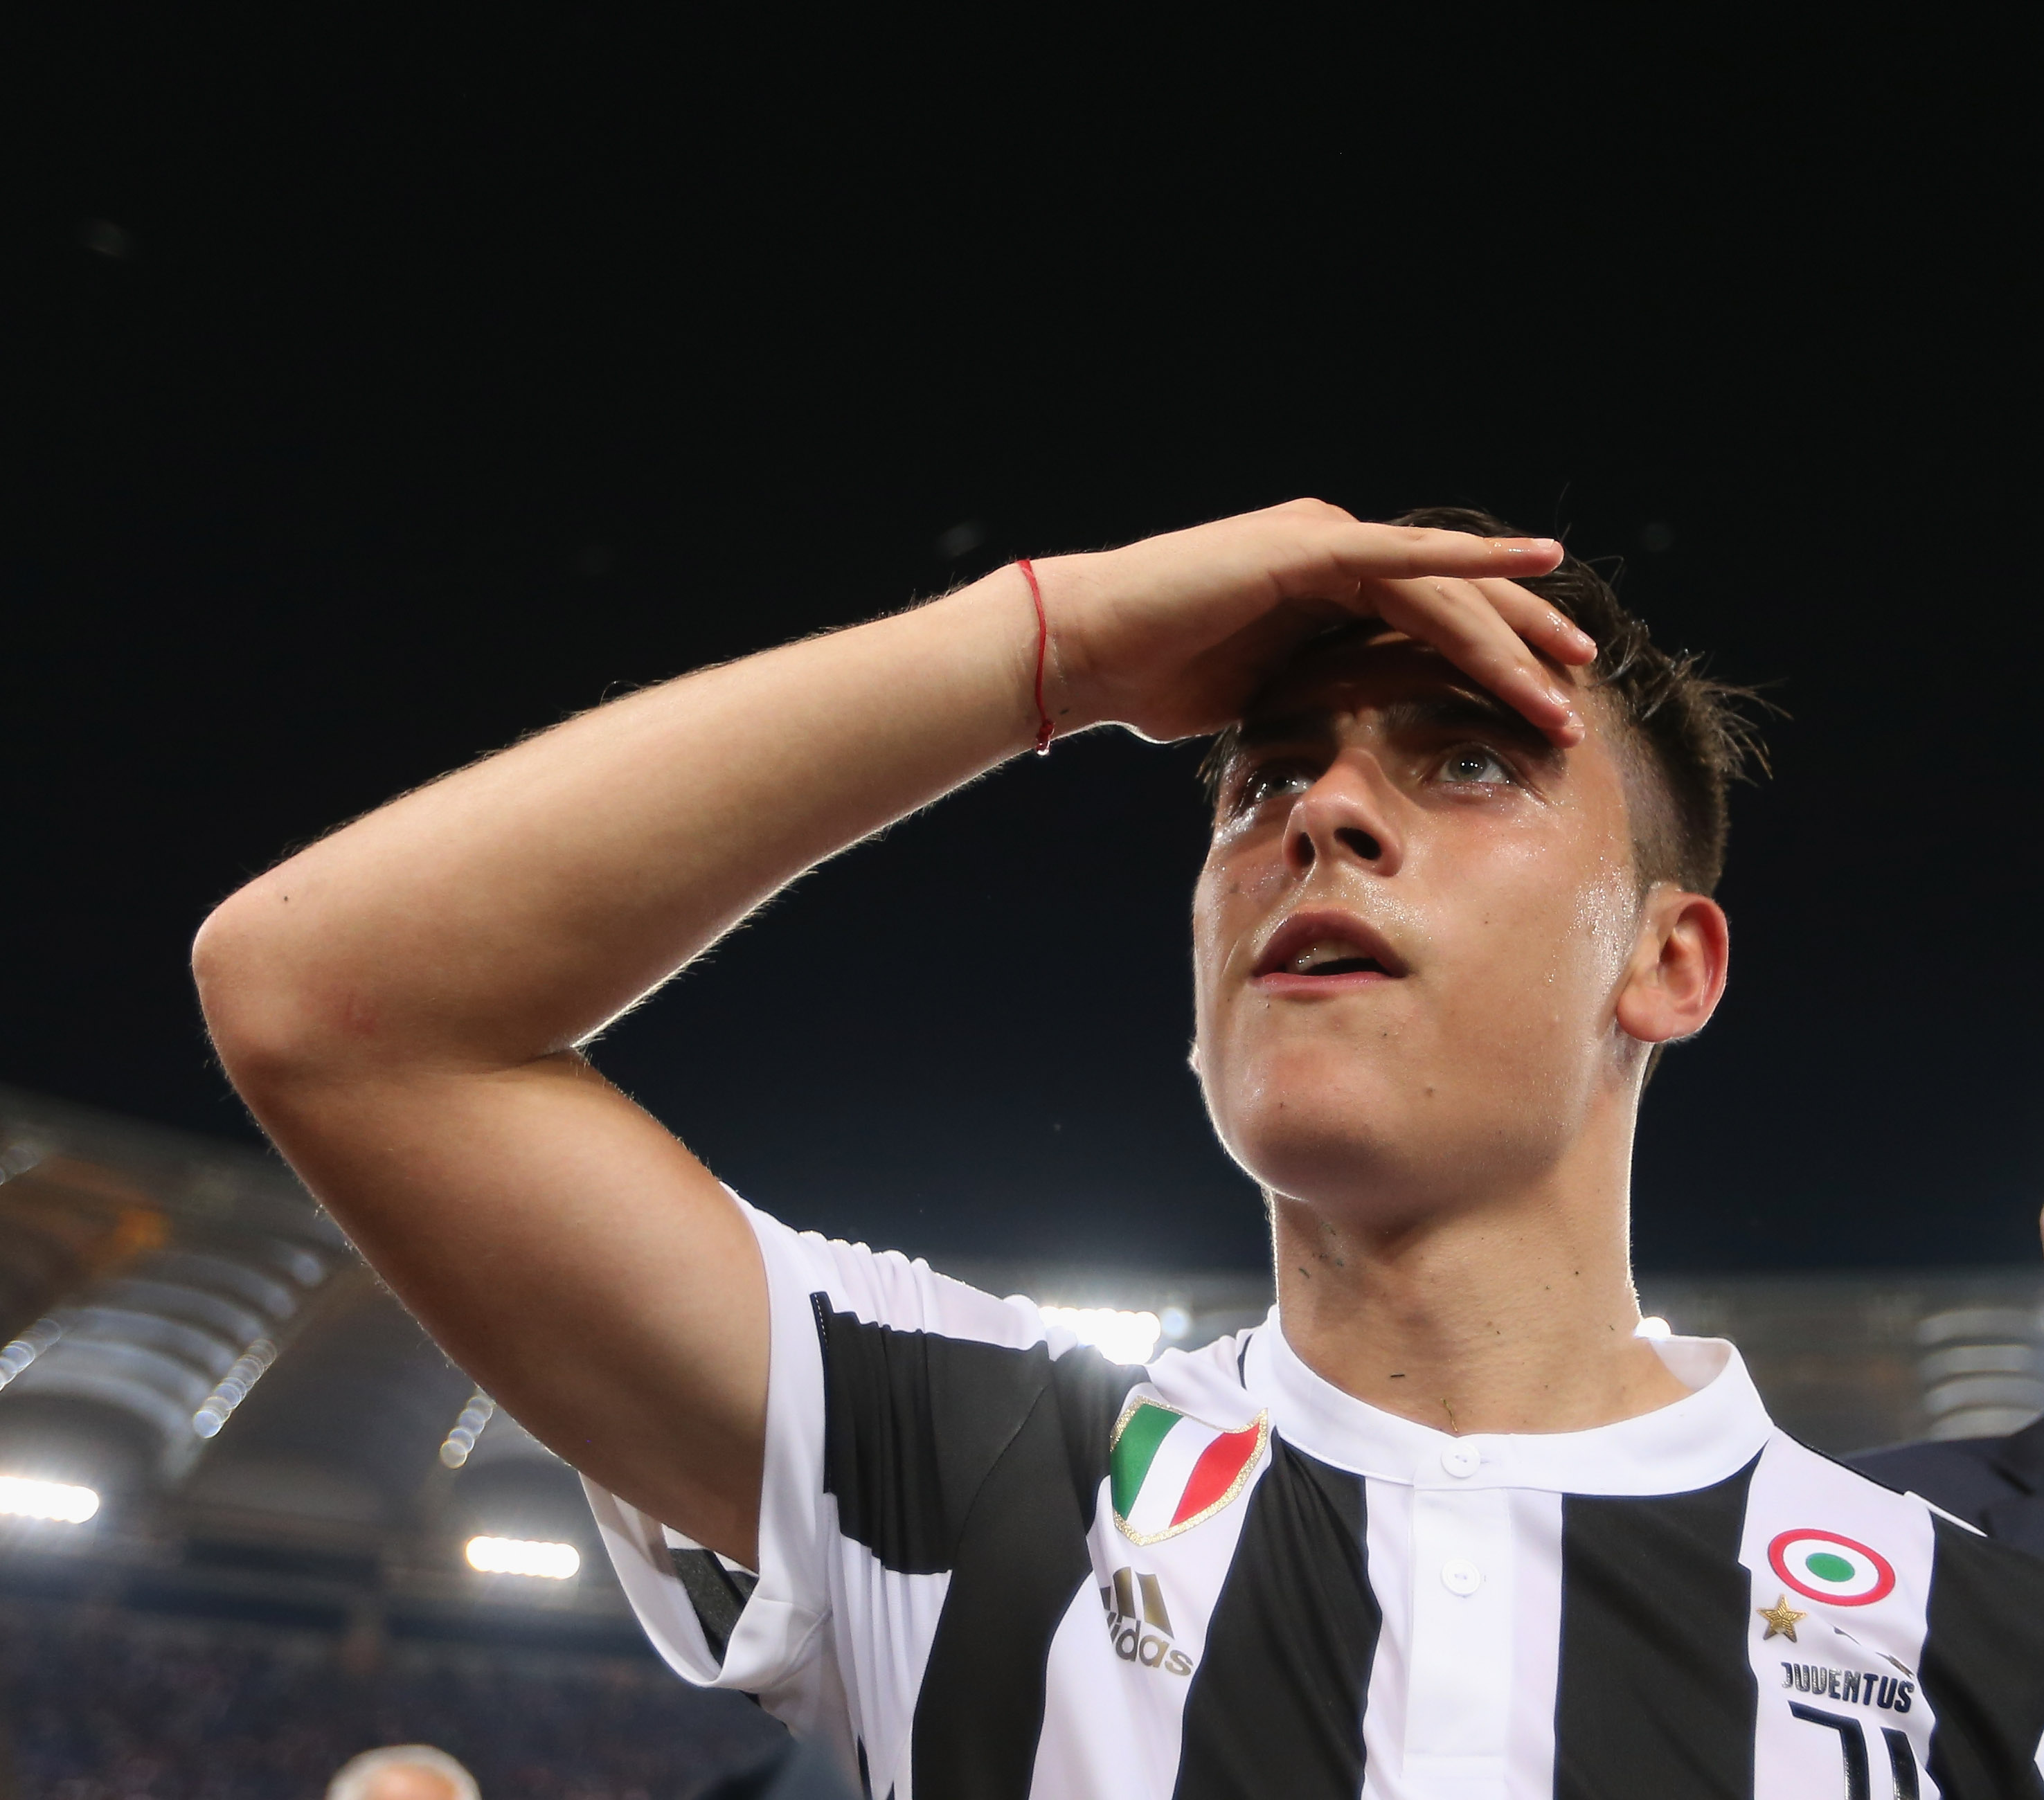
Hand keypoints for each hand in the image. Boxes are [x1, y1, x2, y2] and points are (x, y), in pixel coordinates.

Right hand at [1030, 500, 1595, 744]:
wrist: (1088, 649)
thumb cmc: (1153, 679)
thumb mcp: (1256, 699)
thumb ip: (1309, 699)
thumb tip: (1344, 748)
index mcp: (1324, 590)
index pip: (1428, 623)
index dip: (1490, 659)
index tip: (1542, 702)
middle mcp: (1335, 551)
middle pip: (1453, 601)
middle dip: (1522, 645)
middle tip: (1582, 687)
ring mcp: (1324, 541)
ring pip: (1442, 589)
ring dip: (1510, 634)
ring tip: (1569, 674)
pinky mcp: (1309, 547)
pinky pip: (1406, 558)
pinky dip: (1474, 561)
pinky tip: (1539, 565)